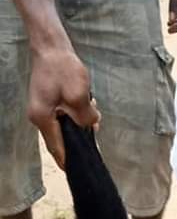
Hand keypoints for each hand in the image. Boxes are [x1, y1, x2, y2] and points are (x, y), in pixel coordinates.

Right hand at [28, 43, 99, 168]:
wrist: (51, 46)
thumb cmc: (62, 68)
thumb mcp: (79, 95)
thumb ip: (86, 116)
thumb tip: (92, 125)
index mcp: (43, 118)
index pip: (56, 148)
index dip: (68, 161)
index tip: (76, 172)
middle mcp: (39, 116)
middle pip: (61, 138)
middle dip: (79, 138)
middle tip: (95, 135)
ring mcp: (42, 108)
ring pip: (64, 125)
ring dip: (80, 123)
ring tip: (93, 114)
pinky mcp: (48, 100)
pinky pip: (63, 114)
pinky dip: (76, 113)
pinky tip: (88, 104)